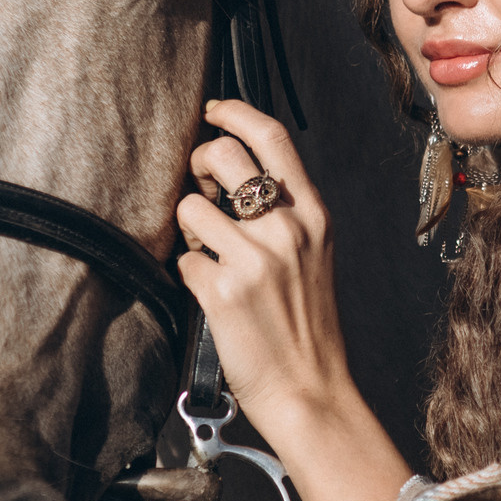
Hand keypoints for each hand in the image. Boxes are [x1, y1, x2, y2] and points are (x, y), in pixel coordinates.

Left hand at [176, 100, 414, 500]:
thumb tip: (235, 178)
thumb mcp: (316, 255)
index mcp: (314, 215)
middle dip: (200, 163)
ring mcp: (254, 259)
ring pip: (190, 207)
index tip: (214, 110)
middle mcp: (287, 229)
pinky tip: (212, 294)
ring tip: (210, 255)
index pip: (273, 137)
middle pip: (223, 156)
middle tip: (203, 186)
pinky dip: (190, 273)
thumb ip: (286, 214)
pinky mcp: (222, 292)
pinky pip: (184, 260)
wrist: (311, 390)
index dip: (236, 113)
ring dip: (190, 229)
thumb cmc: (308, 326)